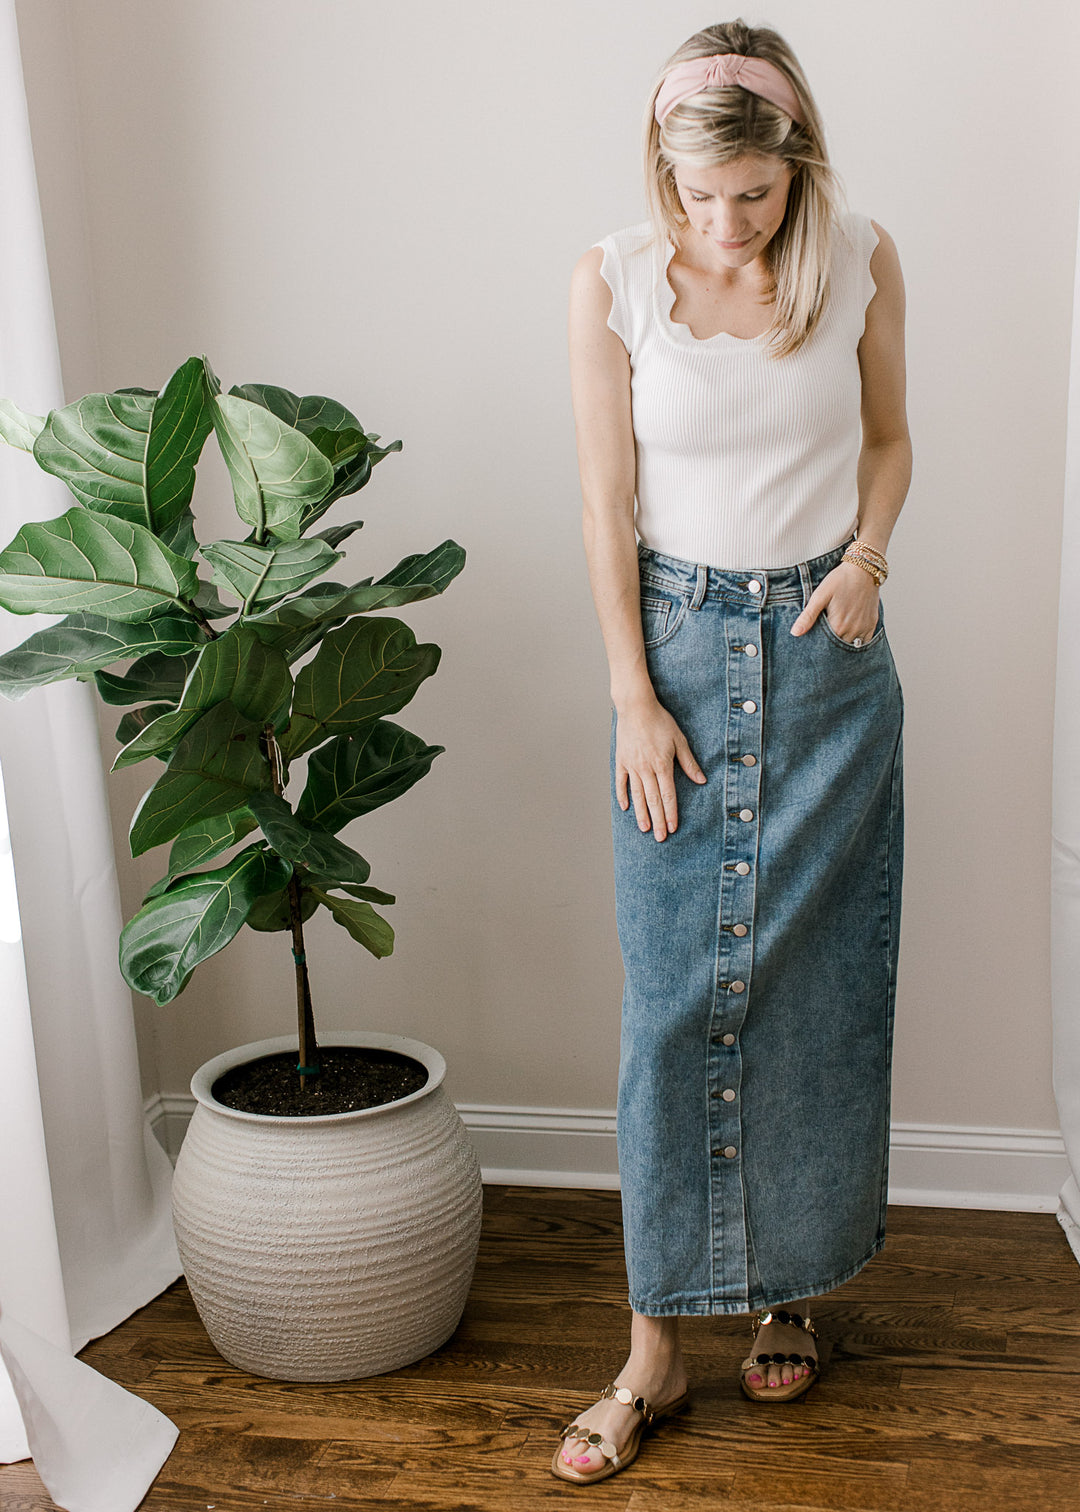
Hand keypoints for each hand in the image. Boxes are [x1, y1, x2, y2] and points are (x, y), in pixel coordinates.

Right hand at [614, 696, 705, 840]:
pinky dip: (623, 796)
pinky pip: (621, 782)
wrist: (636, 707)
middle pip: (653, 800)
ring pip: (637, 795)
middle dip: (657, 821)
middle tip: (660, 838)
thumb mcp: (679, 740)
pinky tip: (625, 808)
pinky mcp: (621, 761)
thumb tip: (701, 780)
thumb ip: (689, 763)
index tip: (673, 827)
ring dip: (641, 814)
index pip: (668, 795)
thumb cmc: (660, 721)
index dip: (671, 813)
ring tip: (644, 829)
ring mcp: (632, 766)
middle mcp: (646, 769)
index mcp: (662, 765)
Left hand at [790, 560, 879, 641]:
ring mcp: (863, 628)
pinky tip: (849, 635)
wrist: (862, 569)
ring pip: (851, 645)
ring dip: (843, 643)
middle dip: (830, 645)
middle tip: (824, 638)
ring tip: (836, 634)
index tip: (814, 641)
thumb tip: (795, 633)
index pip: (825, 645)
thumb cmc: (839, 580)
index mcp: (837, 626)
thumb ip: (808, 616)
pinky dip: (856, 641)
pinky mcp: (872, 624)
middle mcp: (852, 631)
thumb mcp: (820, 596)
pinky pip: (864, 641)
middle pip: (837, 646)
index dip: (819, 644)